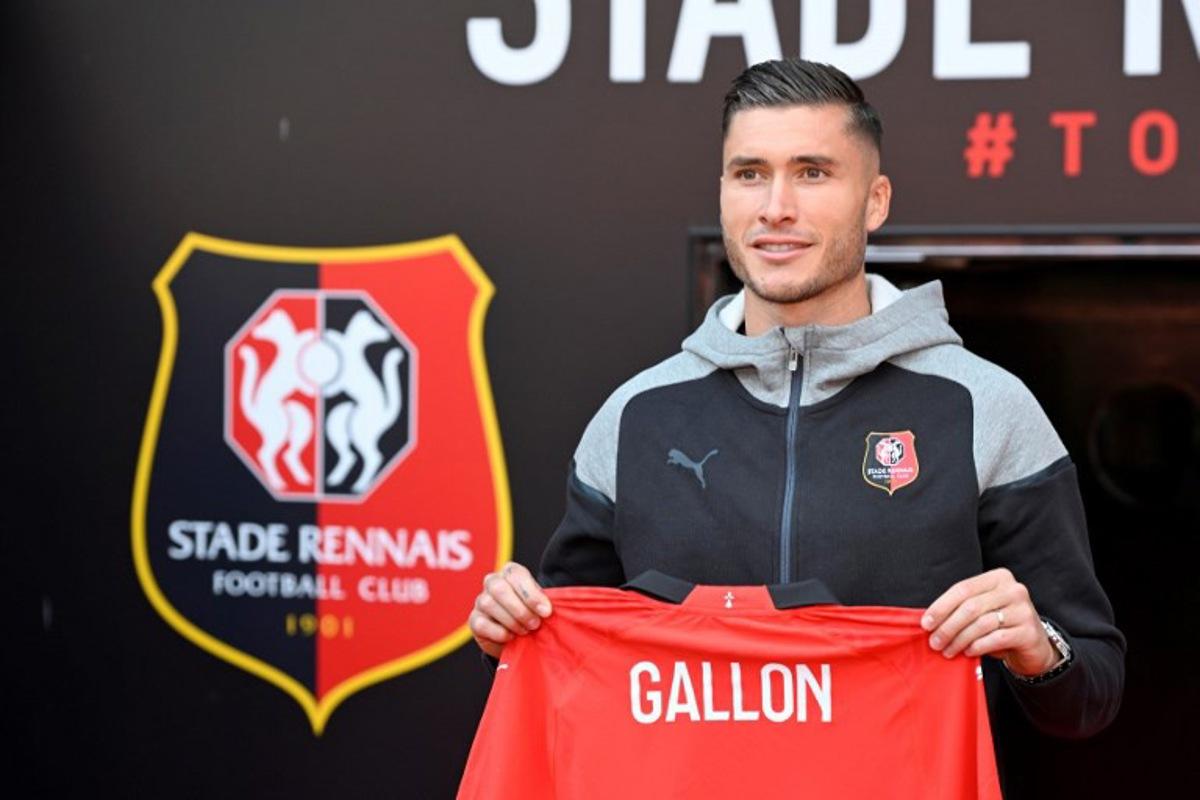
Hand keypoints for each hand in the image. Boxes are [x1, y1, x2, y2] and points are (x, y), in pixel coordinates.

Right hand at [468, 562, 552, 658]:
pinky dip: (499, 633)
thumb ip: (543, 603)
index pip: (515, 574)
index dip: (531, 593)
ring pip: (489, 604)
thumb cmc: (532, 614)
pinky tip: (511, 637)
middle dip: (520, 609)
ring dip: (511, 621)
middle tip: (535, 624)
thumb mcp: (540, 605)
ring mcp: (480, 601)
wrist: (518, 637)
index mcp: (510, 573)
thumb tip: (546, 609)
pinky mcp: (474, 620)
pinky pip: (482, 624)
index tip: (546, 612)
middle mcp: (492, 582)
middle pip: (499, 588)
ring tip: (525, 631)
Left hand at [921, 568, 1057, 676]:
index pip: (962, 589)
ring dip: (959, 640)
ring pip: (981, 624)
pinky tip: (968, 652)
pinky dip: (978, 646)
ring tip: (947, 650)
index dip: (941, 606)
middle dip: (948, 626)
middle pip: (970, 607)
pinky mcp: (1029, 631)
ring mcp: (1023, 610)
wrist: (1033, 644)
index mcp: (998, 577)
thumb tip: (929, 620)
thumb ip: (960, 608)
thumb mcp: (981, 610)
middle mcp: (1013, 590)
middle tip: (935, 642)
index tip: (926, 623)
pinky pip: (996, 638)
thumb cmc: (1000, 624)